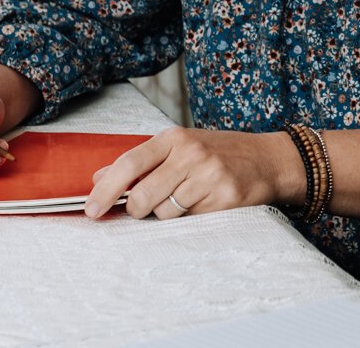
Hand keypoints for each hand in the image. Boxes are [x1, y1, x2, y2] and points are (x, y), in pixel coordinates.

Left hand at [82, 127, 301, 220]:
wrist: (269, 160)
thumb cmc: (219, 154)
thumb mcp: (180, 148)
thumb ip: (141, 162)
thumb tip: (98, 177)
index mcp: (174, 138)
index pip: (130, 163)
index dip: (105, 190)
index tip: (90, 210)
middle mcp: (191, 154)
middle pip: (143, 196)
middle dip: (137, 210)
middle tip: (144, 208)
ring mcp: (209, 175)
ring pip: (164, 213)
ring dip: (167, 214)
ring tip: (186, 198)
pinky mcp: (225, 198)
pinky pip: (190, 221)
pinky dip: (190, 218)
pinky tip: (204, 203)